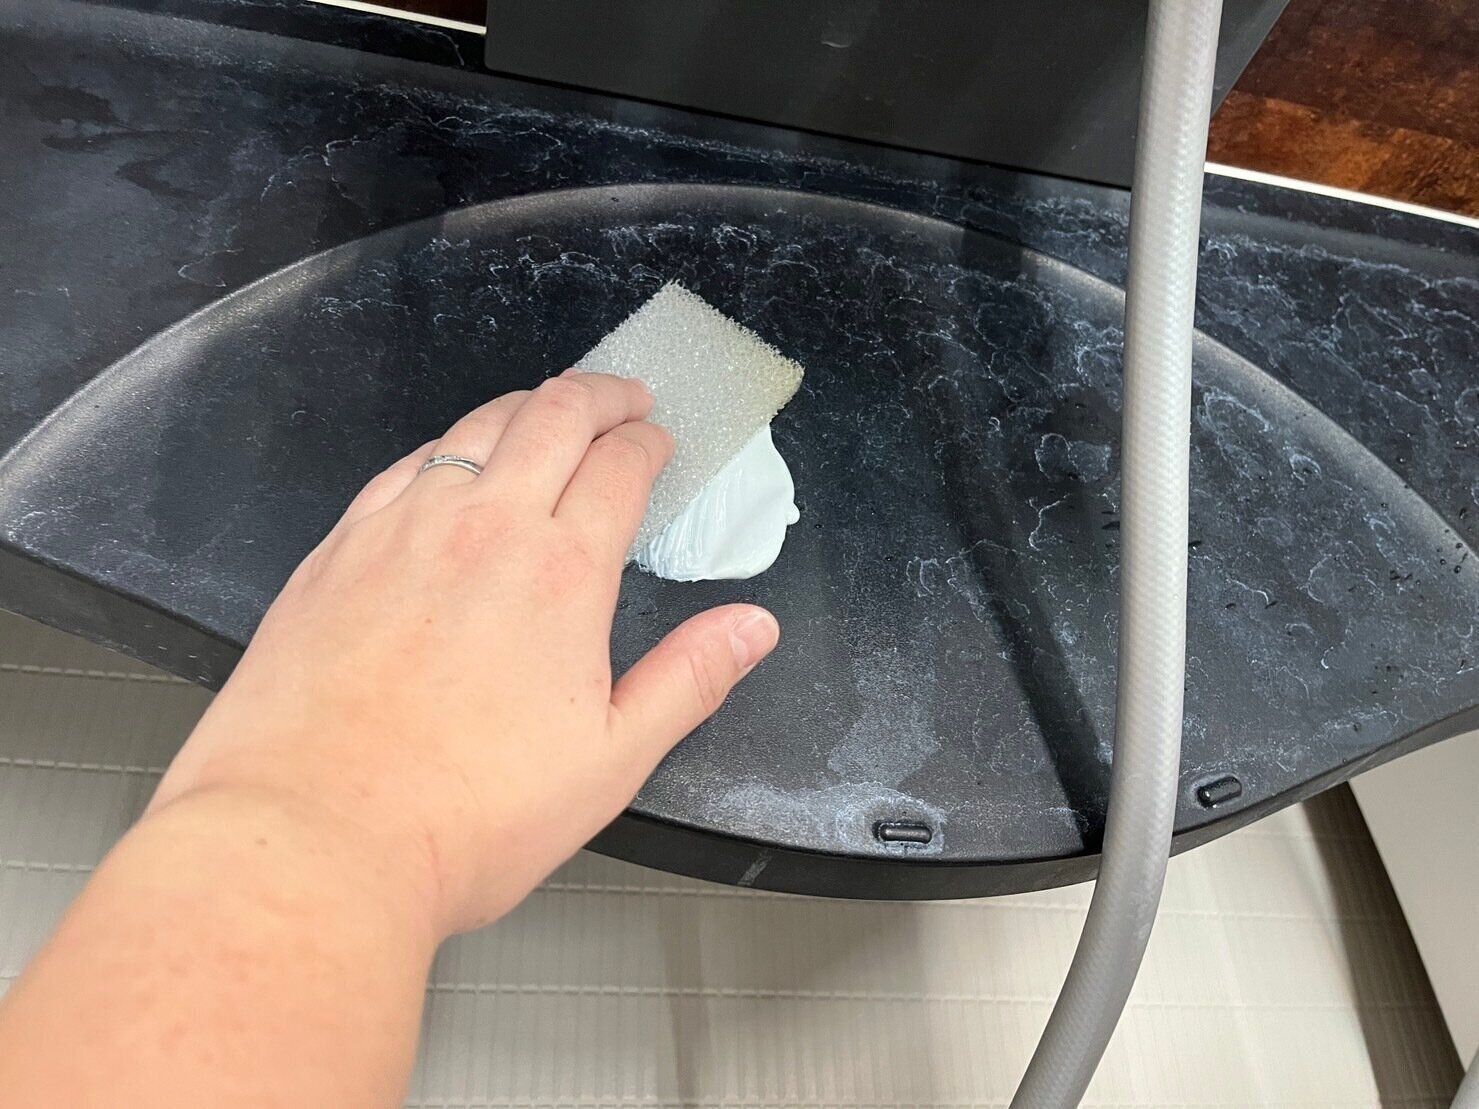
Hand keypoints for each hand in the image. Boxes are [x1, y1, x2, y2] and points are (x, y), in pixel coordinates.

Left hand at [148, 373, 779, 935]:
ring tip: (549, 413)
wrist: (311, 841)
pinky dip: (448, 446)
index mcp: (560, 572)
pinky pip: (405, 466)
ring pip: (474, 427)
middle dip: (599, 394)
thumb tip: (753, 626)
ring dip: (525, 408)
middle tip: (624, 396)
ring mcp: (399, 530)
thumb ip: (688, 680)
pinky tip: (451, 465)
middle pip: (551, 417)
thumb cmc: (464, 817)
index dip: (649, 442)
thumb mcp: (611, 762)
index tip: (659, 442)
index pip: (619, 466)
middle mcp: (481, 528)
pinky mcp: (336, 551)